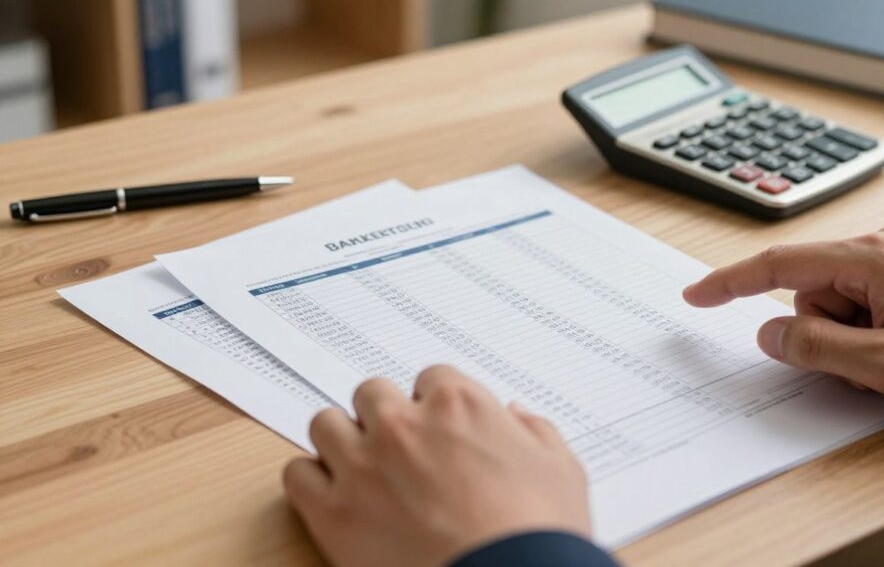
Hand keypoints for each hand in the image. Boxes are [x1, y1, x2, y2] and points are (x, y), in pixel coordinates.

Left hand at [282, 365, 590, 566]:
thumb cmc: (538, 531)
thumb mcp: (560, 467)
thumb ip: (534, 430)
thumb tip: (515, 414)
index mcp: (457, 403)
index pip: (429, 378)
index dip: (434, 406)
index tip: (439, 429)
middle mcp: (403, 424)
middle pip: (372, 393)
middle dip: (385, 417)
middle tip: (400, 448)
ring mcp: (362, 464)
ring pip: (326, 424)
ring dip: (343, 441)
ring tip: (362, 469)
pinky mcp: (333, 511)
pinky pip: (297, 474)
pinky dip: (312, 482)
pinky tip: (336, 497)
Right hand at [683, 224, 883, 411]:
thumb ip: (816, 348)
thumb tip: (769, 332)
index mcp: (870, 257)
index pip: (778, 265)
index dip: (729, 282)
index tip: (696, 294)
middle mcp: (883, 244)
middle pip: (811, 291)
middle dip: (823, 332)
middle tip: (864, 361)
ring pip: (838, 300)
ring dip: (851, 336)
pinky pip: (865, 299)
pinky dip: (871, 328)